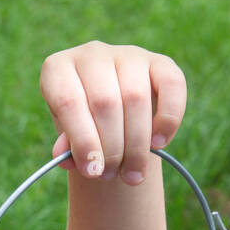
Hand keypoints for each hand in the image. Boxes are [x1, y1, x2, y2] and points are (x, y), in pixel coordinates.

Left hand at [39, 41, 186, 184]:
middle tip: (110, 176)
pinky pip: (171, 87)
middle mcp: (91, 54)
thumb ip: (66, 146)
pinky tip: (159, 145)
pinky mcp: (160, 62)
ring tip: (131, 174)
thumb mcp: (67, 137)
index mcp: (58, 69)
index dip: (82, 140)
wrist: (110, 115)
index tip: (91, 171)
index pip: (69, 102)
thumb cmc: (82, 127)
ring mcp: (127, 54)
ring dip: (136, 145)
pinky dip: (168, 119)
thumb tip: (67, 158)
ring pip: (136, 99)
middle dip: (110, 148)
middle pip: (105, 103)